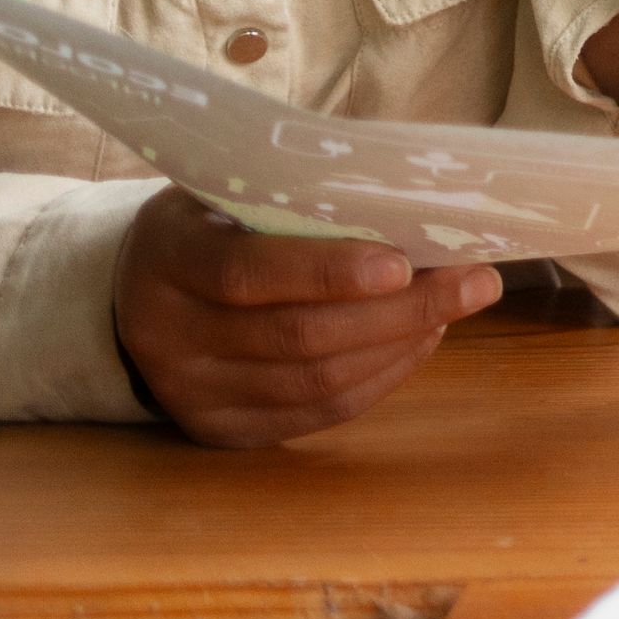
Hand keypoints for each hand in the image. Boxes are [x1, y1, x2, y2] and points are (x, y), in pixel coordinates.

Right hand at [112, 192, 498, 446]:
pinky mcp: (219, 429)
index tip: (403, 264)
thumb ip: (306, 193)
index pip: (246, 273)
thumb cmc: (217, 222)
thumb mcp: (237, 188)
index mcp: (168, 258)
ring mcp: (189, 391)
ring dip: (399, 344)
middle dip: (399, 311)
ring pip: (314, 382)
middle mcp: (167, 333)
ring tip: (455, 306)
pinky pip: (316, 413)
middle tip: (477, 282)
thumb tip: (416, 192)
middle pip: (296, 335)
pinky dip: (380, 378)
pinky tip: (419, 340)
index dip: (327, 271)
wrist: (142, 291)